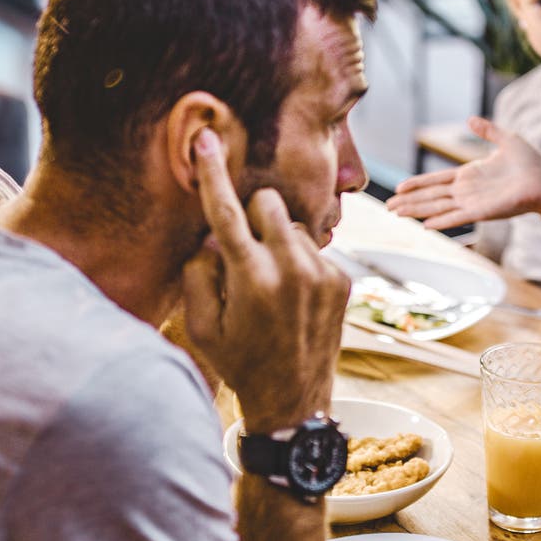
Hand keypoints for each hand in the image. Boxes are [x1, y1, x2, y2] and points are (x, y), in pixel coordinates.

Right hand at [181, 129, 348, 432]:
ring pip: (295, 223)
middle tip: (244, 251)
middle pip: (268, 202)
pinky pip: (315, 247)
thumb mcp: (202, 326)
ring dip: (278, 239)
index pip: (226, 212)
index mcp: (250, 279)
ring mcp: (322, 273)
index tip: (206, 138)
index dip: (212, 174)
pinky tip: (293, 297)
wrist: (293, 402)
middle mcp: (291, 269)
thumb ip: (199, 272)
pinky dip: (299, 260)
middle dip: (252, 215)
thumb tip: (212, 236)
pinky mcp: (342, 280)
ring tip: (271, 284)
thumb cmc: (239, 363)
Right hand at [386, 117, 540, 229]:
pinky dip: (442, 222)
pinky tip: (425, 226)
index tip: (398, 188)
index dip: (417, 184)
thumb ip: (487, 131)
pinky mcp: (483, 212)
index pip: (436, 181)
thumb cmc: (532, 164)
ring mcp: (473, 202)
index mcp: (470, 175)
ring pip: (438, 207)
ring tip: (396, 214)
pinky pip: (457, 217)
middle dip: (409, 201)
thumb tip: (470, 120)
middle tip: (388, 207)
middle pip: (431, 196)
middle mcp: (467, 191)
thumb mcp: (507, 140)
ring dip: (417, 211)